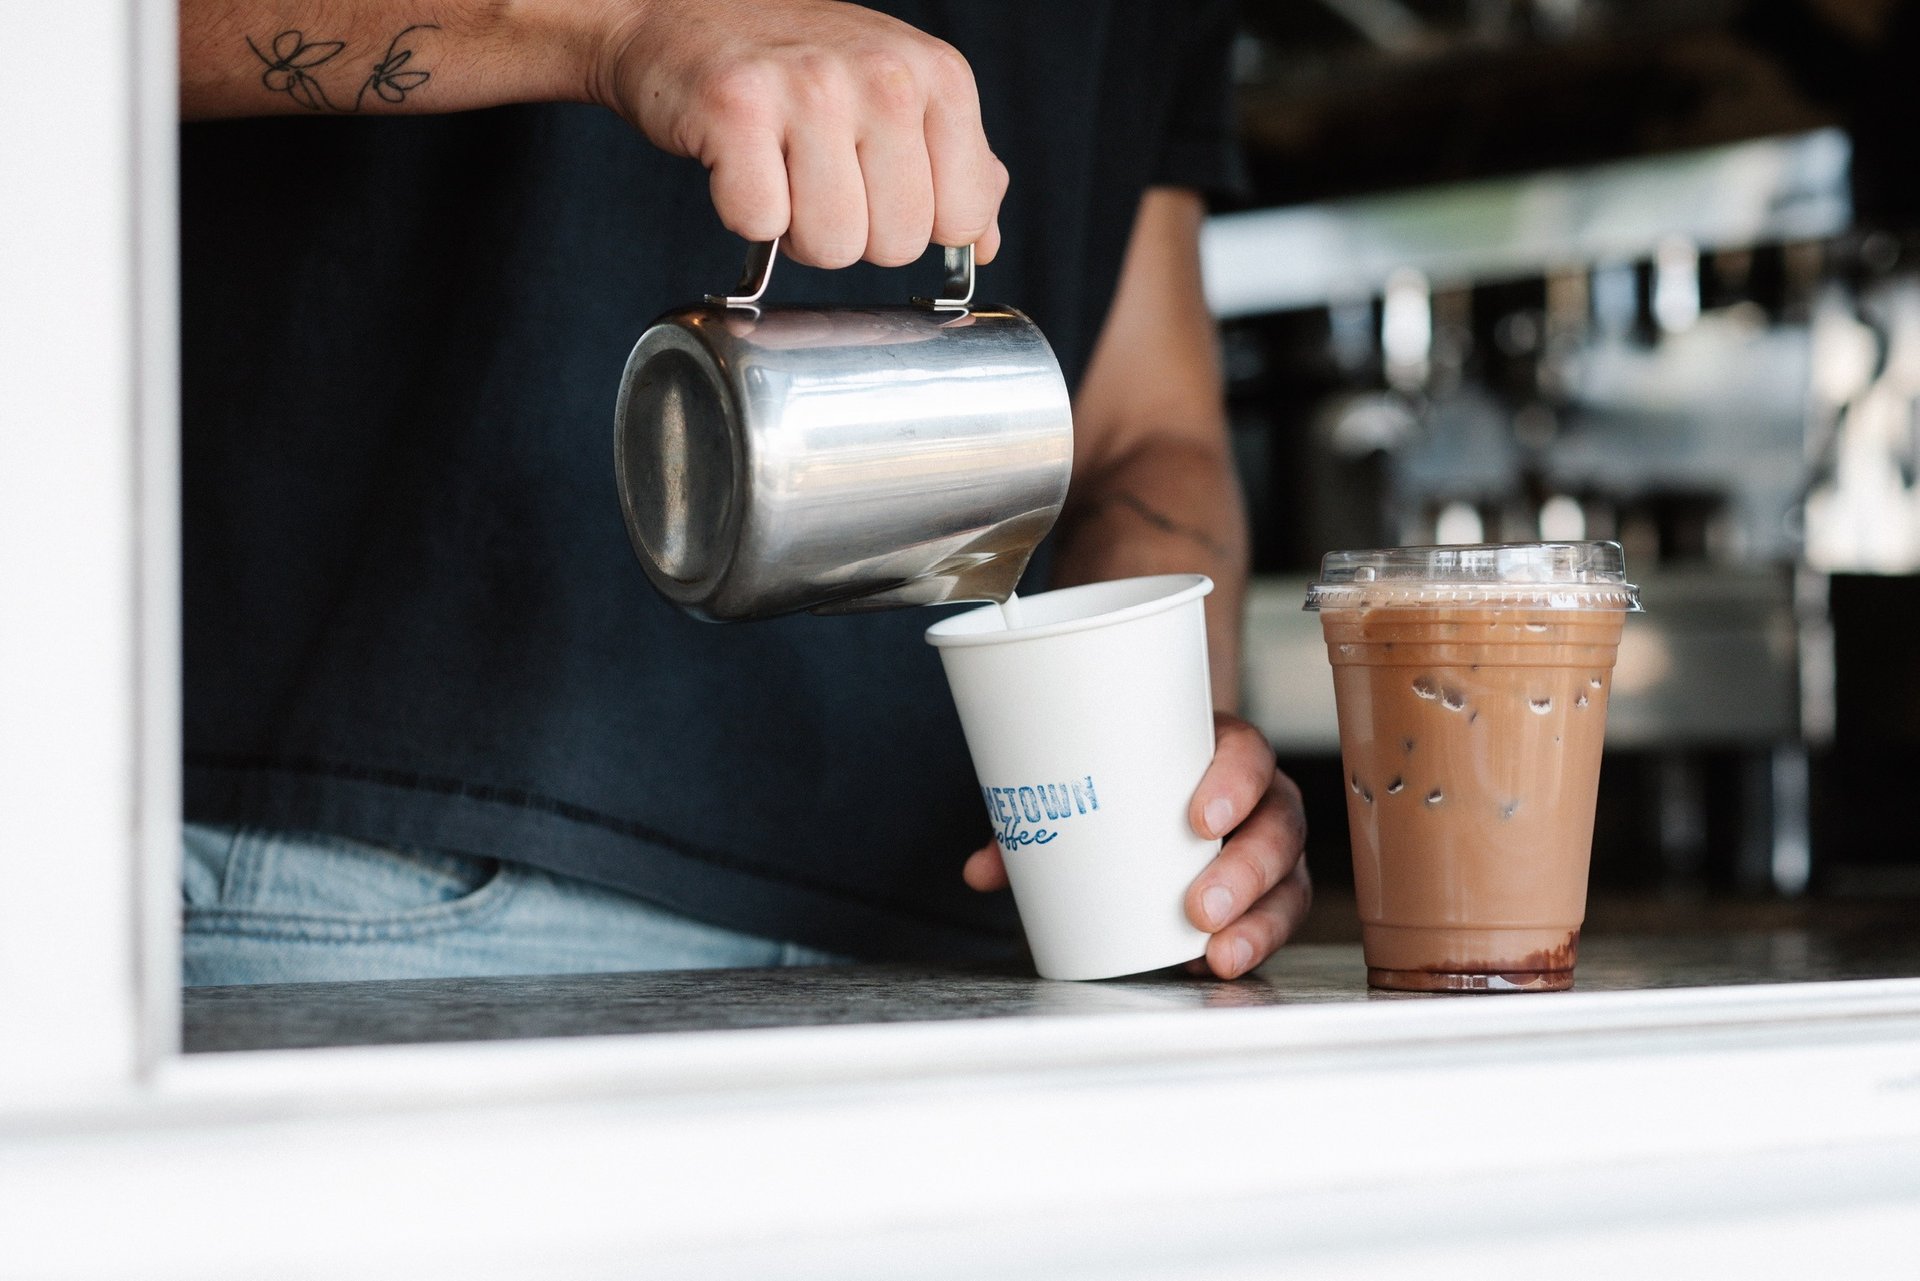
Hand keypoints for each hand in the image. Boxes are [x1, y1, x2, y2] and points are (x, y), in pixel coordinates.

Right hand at [594, 0, 1008, 268]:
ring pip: (831, 246)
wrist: (682, 12)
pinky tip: (739, 162)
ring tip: (780, 170)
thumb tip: (984, 243)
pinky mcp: (737, 108)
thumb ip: (954, 165)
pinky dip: (742, 212)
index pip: (963, 220)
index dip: (914, 226)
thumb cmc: (798, 66)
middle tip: (817, 175)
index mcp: (940, 77)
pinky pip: (759, 223)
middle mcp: (886, 76)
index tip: (877, 188)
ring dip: (795, 230)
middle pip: (896, 245)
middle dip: (852, 233)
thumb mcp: (898, 97)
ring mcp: (812, 87)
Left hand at [963, 713, 1310, 978]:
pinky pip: (1276, 919)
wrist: (1153, 784)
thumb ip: (1035, 822)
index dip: (1234, 783)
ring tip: (1216, 954)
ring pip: (1287, 882)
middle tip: (1200, 908)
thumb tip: (979, 871)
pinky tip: (1218, 966)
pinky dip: (1254, 944)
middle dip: (1247, 871)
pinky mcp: (1266, 892)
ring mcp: (1269, 846)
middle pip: (1278, 827)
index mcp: (1220, 749)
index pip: (1247, 755)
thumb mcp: (1087, 787)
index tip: (1199, 820)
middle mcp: (1259, 796)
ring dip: (1259, 921)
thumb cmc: (1127, 777)